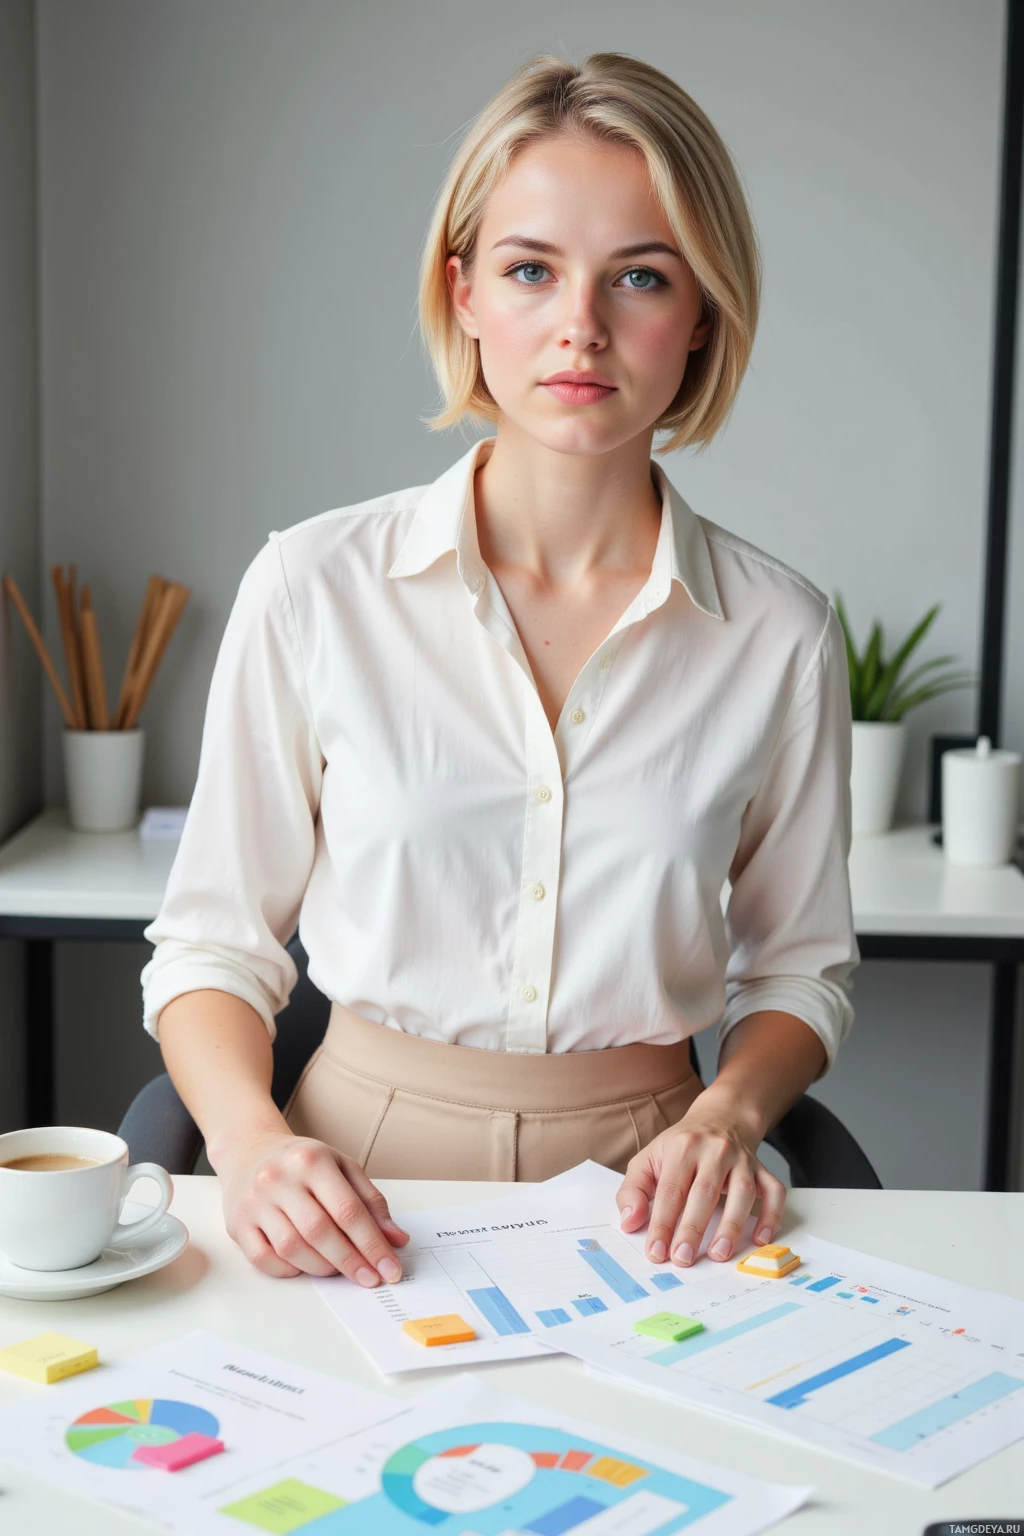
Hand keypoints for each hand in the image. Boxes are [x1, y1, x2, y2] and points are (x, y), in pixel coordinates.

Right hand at [216, 1131, 409, 1281]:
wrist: (250, 1150)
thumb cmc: (302, 1161)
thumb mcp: (342, 1167)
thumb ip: (371, 1202)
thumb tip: (396, 1239)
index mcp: (312, 1160)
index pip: (348, 1210)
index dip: (372, 1244)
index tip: (389, 1269)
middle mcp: (280, 1179)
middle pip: (320, 1231)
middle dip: (351, 1261)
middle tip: (370, 1279)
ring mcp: (255, 1202)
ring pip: (292, 1248)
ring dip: (321, 1267)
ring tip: (338, 1269)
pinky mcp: (237, 1223)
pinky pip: (263, 1259)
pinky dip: (288, 1270)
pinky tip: (305, 1267)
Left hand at [616, 1088, 785, 1266]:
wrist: (720, 1118)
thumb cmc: (680, 1146)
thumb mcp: (648, 1159)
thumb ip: (633, 1190)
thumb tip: (629, 1222)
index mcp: (683, 1147)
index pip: (671, 1190)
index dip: (662, 1224)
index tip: (656, 1253)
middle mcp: (715, 1150)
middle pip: (704, 1192)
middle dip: (692, 1229)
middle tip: (683, 1259)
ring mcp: (743, 1160)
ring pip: (742, 1193)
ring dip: (731, 1226)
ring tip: (718, 1254)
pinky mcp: (763, 1169)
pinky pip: (774, 1192)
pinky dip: (771, 1216)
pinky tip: (760, 1239)